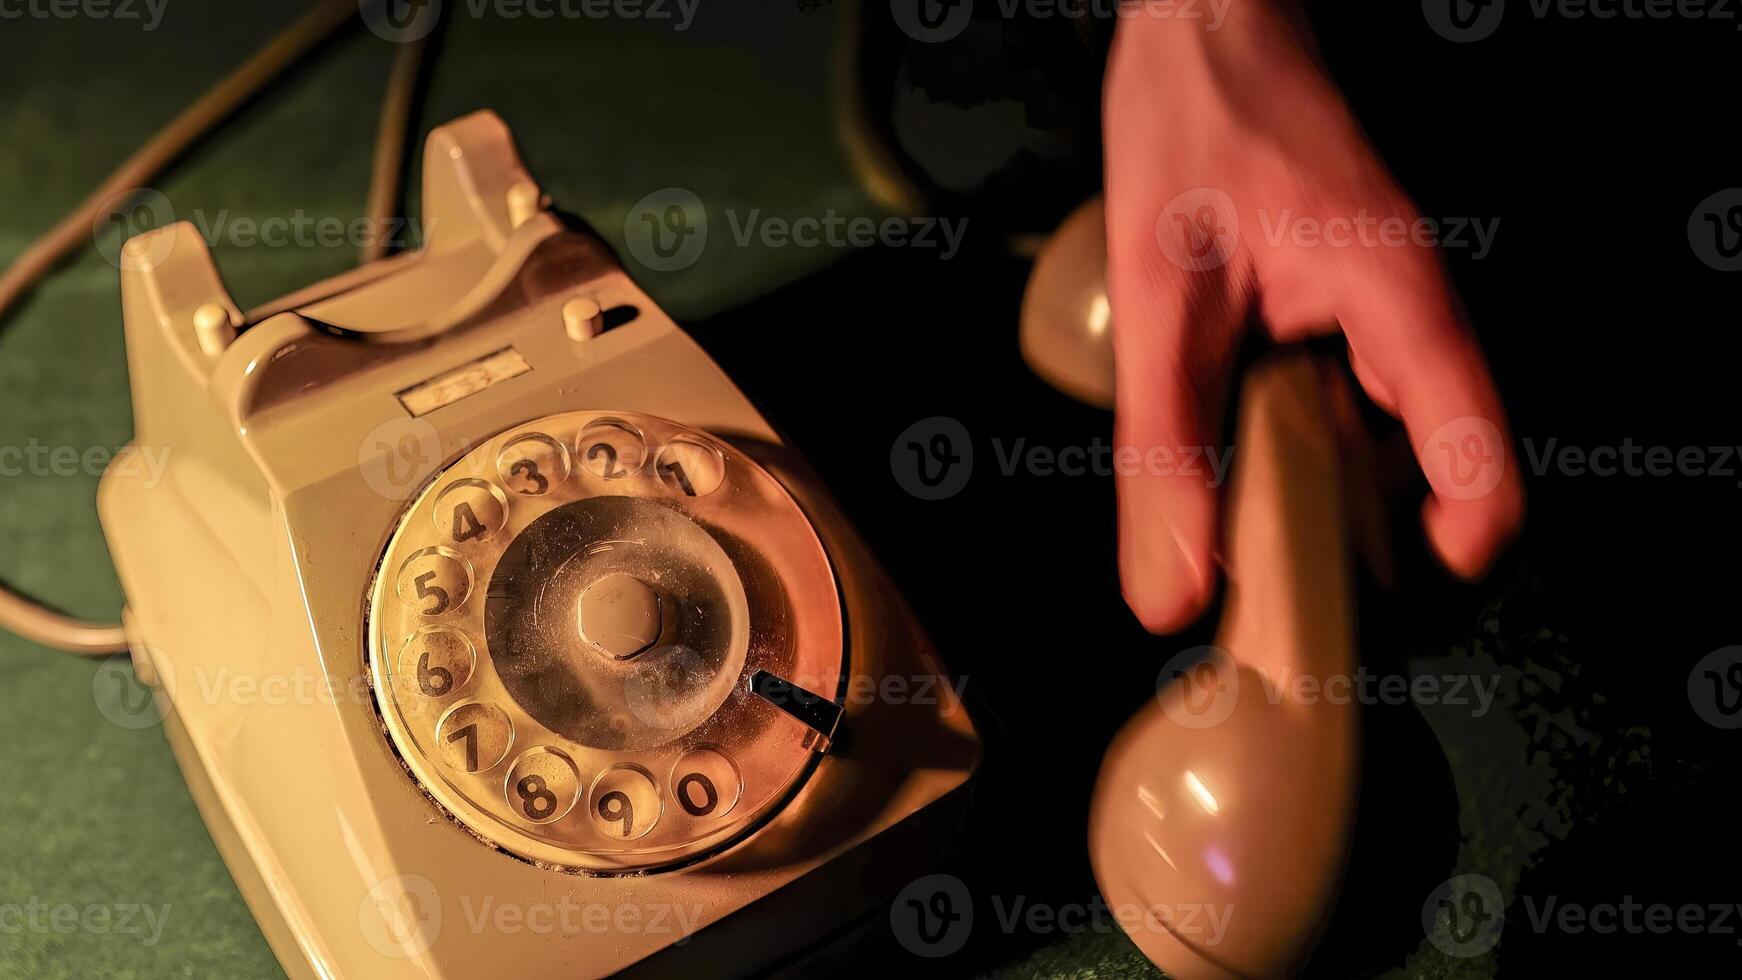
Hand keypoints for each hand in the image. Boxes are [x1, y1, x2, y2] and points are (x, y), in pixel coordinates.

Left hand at [1104, 3, 1522, 632]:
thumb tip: (1172, 584)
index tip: (1405, 594)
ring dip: (1335, 490)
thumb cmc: (1192, 125)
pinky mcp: (1347, 296)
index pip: (1477, 441)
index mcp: (1395, 296)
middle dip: (1375, 535)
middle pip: (1435, 453)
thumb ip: (1164, 443)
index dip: (1464, 533)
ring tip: (1256, 545)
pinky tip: (1242, 463)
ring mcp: (1384, 299)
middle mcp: (1409, 304)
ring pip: (1389, 428)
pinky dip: (1309, 440)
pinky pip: (1352, 392)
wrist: (1201, 29)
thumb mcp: (1158, 299)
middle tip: (1291, 594)